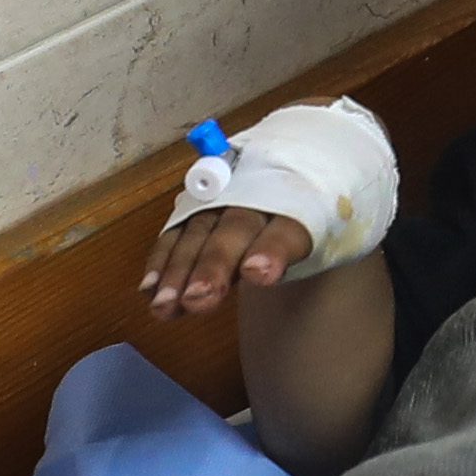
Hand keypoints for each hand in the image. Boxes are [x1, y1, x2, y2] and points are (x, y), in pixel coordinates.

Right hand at [143, 205, 309, 319]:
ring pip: (199, 230)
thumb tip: (270, 274)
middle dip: (215, 263)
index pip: (290, 226)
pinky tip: (150, 288)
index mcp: (301, 200)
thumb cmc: (314, 211)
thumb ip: (302, 250)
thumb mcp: (325, 232)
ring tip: (166, 304)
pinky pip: (177, 232)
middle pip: (236, 228)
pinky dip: (162, 260)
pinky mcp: (199, 209)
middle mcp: (258, 194)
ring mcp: (224, 199)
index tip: (259, 274)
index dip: (273, 250)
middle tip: (199, 299)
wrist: (298, 171)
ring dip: (179, 268)